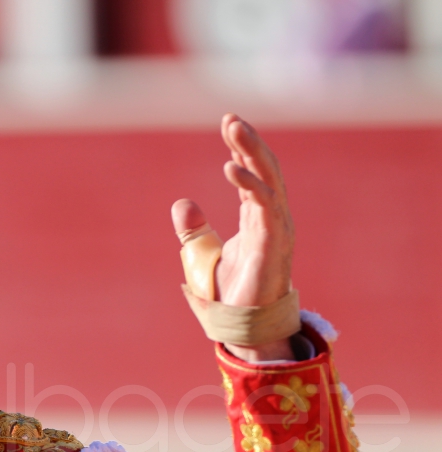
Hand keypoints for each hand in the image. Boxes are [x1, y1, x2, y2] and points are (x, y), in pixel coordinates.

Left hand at [172, 113, 295, 361]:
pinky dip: (249, 184)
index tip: (229, 124)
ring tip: (235, 129)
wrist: (242, 325)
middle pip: (264, 171)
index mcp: (257, 219)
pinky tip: (230, 167)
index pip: (253, 175)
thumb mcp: (202, 255)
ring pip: (268, 180)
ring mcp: (276, 229)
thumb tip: (181, 204)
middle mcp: (271, 219)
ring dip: (252, 153)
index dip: (242, 150)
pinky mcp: (273, 242)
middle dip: (249, 143)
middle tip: (232, 119)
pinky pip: (264, 205)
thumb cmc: (230, 293)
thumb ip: (194, 230)